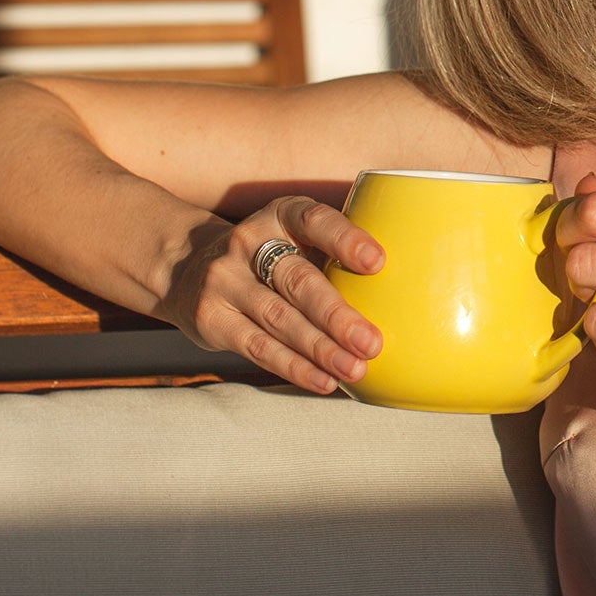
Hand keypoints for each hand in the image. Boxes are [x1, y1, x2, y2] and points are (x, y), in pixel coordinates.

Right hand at [161, 196, 384, 394]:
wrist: (189, 268)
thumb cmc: (271, 257)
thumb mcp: (295, 238)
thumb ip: (335, 254)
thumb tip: (406, 294)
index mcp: (280, 215)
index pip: (314, 219)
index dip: (345, 239)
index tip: (378, 262)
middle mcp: (248, 241)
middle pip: (297, 280)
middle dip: (337, 314)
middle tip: (372, 342)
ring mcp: (224, 280)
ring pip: (278, 318)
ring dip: (320, 348)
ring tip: (355, 369)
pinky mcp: (211, 317)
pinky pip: (258, 346)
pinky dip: (295, 366)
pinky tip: (325, 381)